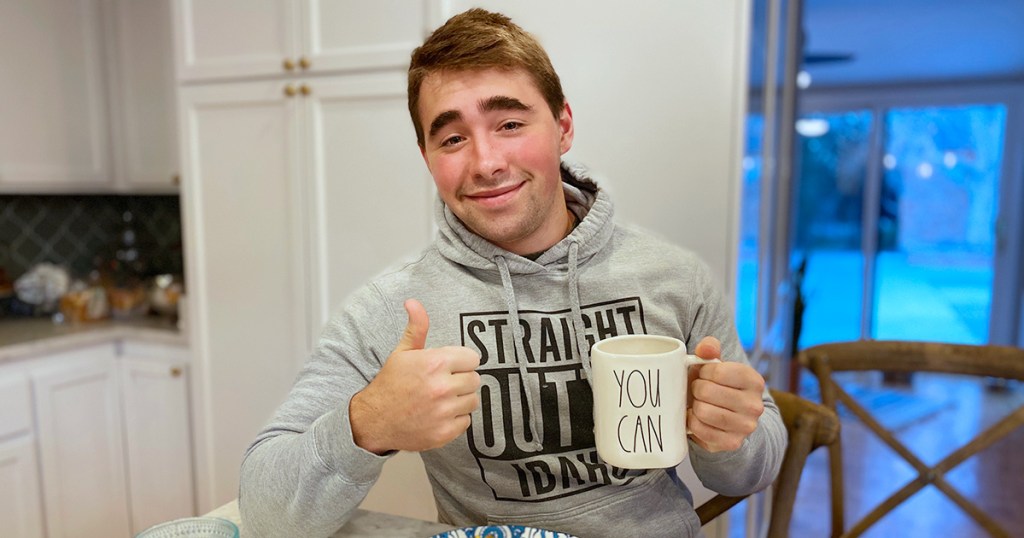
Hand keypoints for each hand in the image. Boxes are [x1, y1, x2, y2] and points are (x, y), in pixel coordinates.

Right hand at [349, 299, 480, 453]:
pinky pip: (466, 421)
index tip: (449, 366)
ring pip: (473, 400)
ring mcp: (444, 412)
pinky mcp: (444, 433)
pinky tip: (439, 414)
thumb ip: (416, 327)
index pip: (472, 358)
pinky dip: (455, 419)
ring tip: (441, 399)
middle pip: (475, 379)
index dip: (461, 361)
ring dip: (460, 400)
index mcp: (435, 363)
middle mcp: (441, 387)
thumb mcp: (402, 352)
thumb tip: (413, 302)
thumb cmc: (390, 384)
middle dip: (461, 380)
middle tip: (443, 383)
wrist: (374, 420)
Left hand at [686, 336, 765, 451]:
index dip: (703, 372)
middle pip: (707, 391)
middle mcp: (755, 405)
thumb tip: (706, 348)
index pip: (717, 371)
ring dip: (695, 406)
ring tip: (698, 403)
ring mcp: (746, 426)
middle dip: (696, 389)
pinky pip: (700, 430)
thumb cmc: (717, 385)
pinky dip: (692, 422)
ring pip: (703, 411)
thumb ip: (710, 348)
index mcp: (754, 380)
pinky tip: (696, 418)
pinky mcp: (733, 442)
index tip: (704, 375)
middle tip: (699, 391)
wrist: (730, 418)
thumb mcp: (715, 364)